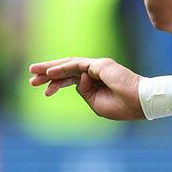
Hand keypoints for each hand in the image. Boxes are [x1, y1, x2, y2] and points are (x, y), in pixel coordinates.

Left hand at [28, 58, 143, 119]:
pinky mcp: (98, 65)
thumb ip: (84, 93)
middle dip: (47, 74)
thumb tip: (75, 83)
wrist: (140, 101)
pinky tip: (49, 73)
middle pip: (66, 71)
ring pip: (68, 65)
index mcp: (95, 83)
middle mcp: (94, 72)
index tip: (45, 93)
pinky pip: (76, 66)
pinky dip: (62, 69)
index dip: (56, 84)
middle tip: (31, 78)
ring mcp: (96, 67)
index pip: (71, 80)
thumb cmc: (122, 106)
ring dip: (50, 69)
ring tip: (33, 72)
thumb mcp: (97, 104)